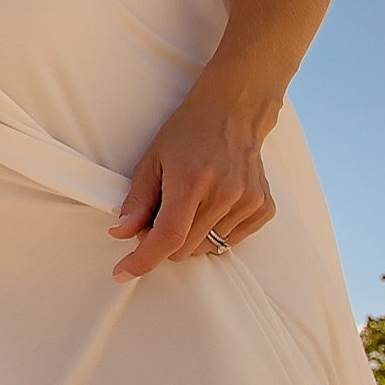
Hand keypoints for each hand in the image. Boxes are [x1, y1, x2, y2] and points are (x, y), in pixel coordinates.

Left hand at [109, 79, 276, 278]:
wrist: (234, 112)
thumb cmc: (188, 133)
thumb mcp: (152, 160)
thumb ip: (137, 200)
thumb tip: (121, 233)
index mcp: (192, 180)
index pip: (167, 237)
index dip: (142, 260)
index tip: (123, 272)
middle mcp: (225, 194)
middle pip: (183, 249)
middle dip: (162, 241)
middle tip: (158, 214)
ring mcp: (248, 203)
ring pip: (205, 248)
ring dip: (189, 237)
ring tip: (188, 204)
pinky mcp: (263, 209)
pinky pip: (229, 241)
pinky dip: (212, 232)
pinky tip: (210, 205)